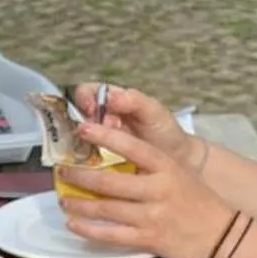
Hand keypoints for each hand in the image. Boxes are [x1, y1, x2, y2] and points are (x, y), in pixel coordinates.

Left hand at [57, 129, 233, 257]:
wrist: (222, 235)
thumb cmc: (198, 201)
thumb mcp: (178, 174)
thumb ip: (150, 167)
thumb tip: (115, 160)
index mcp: (166, 166)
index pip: (131, 146)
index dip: (105, 136)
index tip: (83, 128)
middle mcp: (157, 188)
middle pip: (110, 180)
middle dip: (81, 175)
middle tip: (62, 171)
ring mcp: (151, 215)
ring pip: (106, 208)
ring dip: (79, 204)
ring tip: (63, 199)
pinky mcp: (148, 239)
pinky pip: (110, 235)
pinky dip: (88, 230)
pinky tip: (74, 224)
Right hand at [70, 83, 198, 166]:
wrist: (178, 163)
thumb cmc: (165, 132)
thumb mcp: (153, 112)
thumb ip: (134, 101)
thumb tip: (112, 96)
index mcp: (113, 102)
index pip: (88, 93)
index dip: (84, 98)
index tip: (89, 109)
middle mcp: (102, 120)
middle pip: (78, 115)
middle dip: (80, 122)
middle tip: (88, 131)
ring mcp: (100, 143)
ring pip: (79, 138)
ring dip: (80, 143)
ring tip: (91, 148)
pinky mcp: (101, 164)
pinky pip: (85, 160)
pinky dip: (83, 162)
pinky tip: (91, 164)